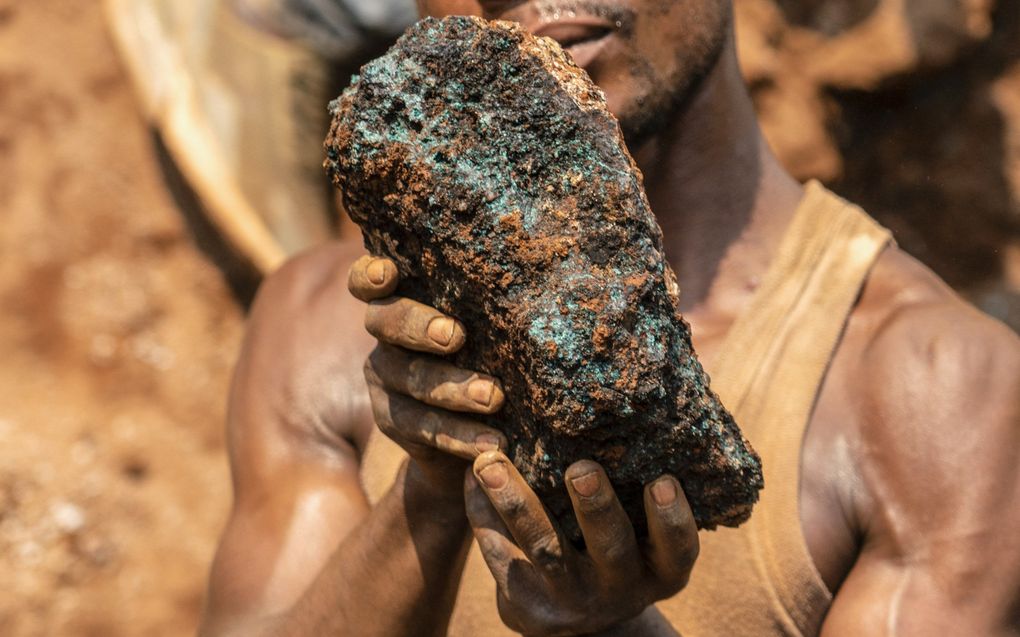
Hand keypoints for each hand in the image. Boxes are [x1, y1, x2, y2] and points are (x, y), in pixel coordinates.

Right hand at [349, 255, 508, 489]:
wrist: (473, 426)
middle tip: (455, 336)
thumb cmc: (489, 349)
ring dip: (454, 389)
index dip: (371, 275)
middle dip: (418, 327)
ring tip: (494, 398)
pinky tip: (492, 444)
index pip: (367, 281)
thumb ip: (489, 301)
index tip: (390, 274)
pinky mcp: (396, 423)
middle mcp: (385, 338)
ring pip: (413, 380)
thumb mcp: (486, 324)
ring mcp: (387, 381)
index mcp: (402, 300)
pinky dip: (461, 436)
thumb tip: (543, 262)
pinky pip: (425, 429)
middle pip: (385, 323)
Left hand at [464, 452, 698, 636]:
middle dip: (595, 507)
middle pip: (610, 548)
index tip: (663, 480)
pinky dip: (483, 512)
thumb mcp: (644, 537)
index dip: (673, 519)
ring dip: (517, 502)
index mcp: (660, 571)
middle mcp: (620, 589)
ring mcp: (571, 600)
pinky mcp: (525, 605)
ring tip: (491, 463)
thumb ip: (640, 489)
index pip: (678, 549)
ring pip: (544, 549)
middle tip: (581, 469)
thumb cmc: (619, 549)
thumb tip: (631, 407)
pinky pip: (501, 553)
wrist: (575, 619)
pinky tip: (471, 475)